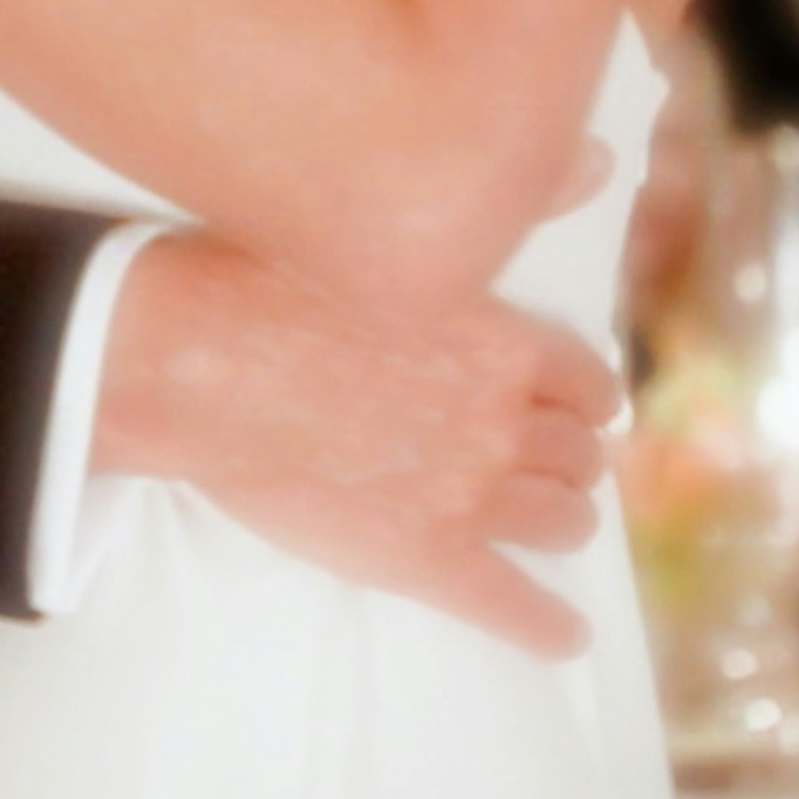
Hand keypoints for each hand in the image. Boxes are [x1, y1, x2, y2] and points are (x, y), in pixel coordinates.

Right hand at [88, 235, 616, 659]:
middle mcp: (503, 421)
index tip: (573, 405)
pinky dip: (544, 626)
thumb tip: (598, 161)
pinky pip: (508, 606)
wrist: (199, 364)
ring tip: (546, 522)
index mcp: (503, 341)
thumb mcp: (399, 227)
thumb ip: (509, 203)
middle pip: (578, 456)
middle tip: (545, 463)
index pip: (586, 382)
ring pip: (560, 521)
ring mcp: (467, 496)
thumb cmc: (276, 279)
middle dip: (568, 458)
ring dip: (560, 519)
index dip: (583, 397)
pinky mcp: (421, 558)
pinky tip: (564, 638)